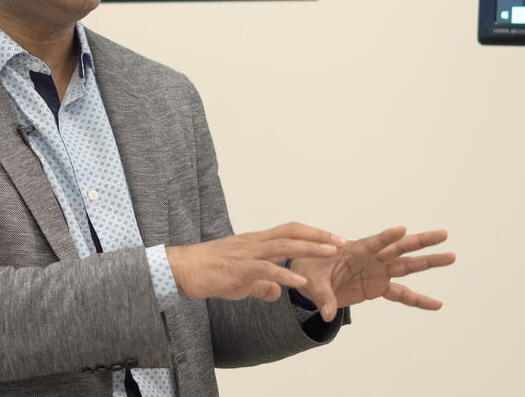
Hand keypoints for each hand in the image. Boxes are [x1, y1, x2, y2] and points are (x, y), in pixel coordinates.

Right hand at [166, 223, 344, 302]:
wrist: (182, 269)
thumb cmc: (209, 272)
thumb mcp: (241, 281)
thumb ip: (261, 285)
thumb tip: (277, 292)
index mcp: (256, 242)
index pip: (289, 231)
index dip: (312, 233)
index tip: (332, 238)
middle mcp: (254, 242)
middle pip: (292, 232)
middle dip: (319, 236)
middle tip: (342, 241)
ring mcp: (247, 253)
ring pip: (283, 245)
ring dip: (309, 248)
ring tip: (331, 253)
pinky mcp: (238, 268)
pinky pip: (265, 269)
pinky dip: (285, 274)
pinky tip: (300, 281)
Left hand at [290, 227, 454, 321]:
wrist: (310, 277)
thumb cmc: (309, 271)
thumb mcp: (311, 282)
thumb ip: (323, 297)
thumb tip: (327, 314)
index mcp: (353, 250)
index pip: (372, 243)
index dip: (386, 237)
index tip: (403, 229)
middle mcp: (370, 258)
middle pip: (399, 248)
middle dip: (421, 242)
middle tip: (443, 234)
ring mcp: (377, 271)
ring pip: (407, 266)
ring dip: (428, 262)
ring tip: (451, 257)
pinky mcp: (378, 286)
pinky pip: (401, 294)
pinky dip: (418, 300)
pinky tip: (437, 304)